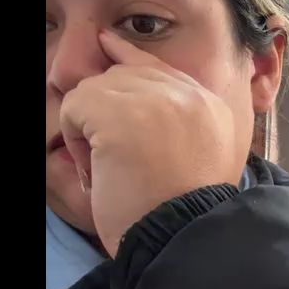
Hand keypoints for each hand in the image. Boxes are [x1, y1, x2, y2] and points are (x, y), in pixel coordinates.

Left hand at [59, 31, 242, 255]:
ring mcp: (155, 101)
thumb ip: (184, 119)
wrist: (180, 240)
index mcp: (213, 108)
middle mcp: (190, 96)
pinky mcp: (119, 114)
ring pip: (97, 88)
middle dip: (110, 110)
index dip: (129, 61)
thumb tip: (135, 67)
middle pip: (125, 75)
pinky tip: (98, 167)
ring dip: (92, 128)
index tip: (108, 48)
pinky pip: (75, 106)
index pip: (161, 68)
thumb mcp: (204, 158)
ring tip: (111, 168)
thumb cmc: (184, 213)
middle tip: (118, 159)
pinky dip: (76, 139)